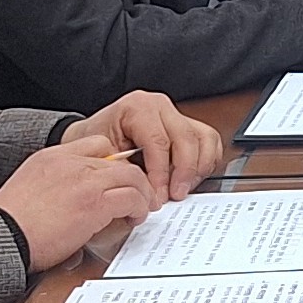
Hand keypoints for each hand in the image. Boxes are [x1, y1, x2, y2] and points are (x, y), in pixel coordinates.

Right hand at [0, 135, 162, 264]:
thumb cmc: (8, 223)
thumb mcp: (29, 188)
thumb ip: (53, 186)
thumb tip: (71, 203)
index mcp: (52, 156)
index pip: (97, 144)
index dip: (115, 162)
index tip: (119, 180)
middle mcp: (71, 163)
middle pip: (120, 160)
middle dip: (135, 179)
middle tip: (140, 195)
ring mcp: (84, 181)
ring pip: (132, 176)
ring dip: (142, 194)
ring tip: (141, 209)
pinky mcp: (94, 204)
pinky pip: (130, 198)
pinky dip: (138, 208)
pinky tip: (133, 219)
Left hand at [63, 90, 223, 201]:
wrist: (93, 137)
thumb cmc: (95, 144)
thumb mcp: (102, 155)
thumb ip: (125, 171)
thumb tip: (147, 190)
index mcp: (137, 107)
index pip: (159, 141)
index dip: (161, 173)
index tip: (159, 196)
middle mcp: (160, 106)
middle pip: (186, 139)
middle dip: (183, 173)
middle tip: (174, 196)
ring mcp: (176, 114)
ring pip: (204, 139)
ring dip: (197, 169)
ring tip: (182, 188)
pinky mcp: (187, 125)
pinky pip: (209, 142)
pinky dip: (206, 162)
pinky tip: (191, 178)